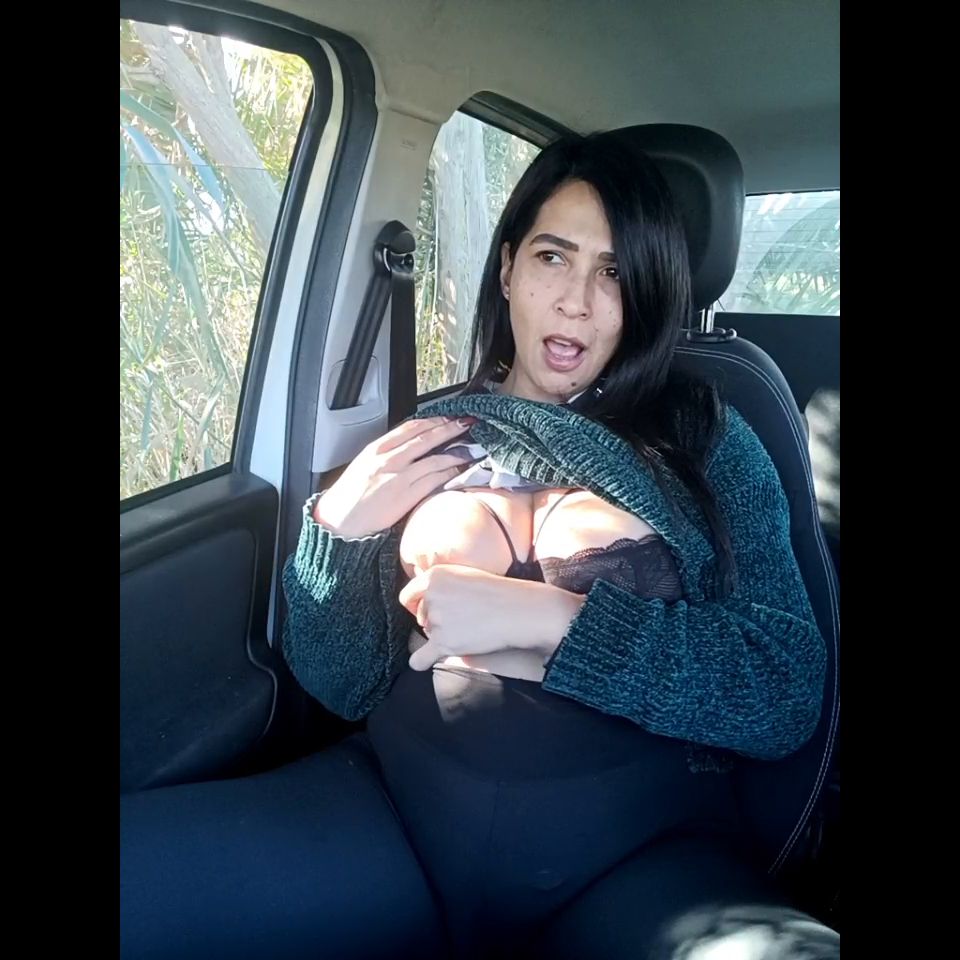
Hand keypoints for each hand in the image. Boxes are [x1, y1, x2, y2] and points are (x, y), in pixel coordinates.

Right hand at [313, 416, 475, 537]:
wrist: (338, 523)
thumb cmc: (349, 498)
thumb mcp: (363, 467)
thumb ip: (385, 456)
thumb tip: (409, 450)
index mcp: (376, 449)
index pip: (409, 427)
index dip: (432, 420)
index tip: (447, 416)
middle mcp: (388, 460)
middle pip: (425, 438)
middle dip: (449, 428)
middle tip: (467, 423)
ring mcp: (398, 477)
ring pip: (434, 459)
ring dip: (456, 452)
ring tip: (472, 447)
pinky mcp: (406, 496)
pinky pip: (434, 481)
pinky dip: (450, 474)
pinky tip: (460, 471)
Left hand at [399, 564, 584, 670]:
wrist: (519, 610)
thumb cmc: (497, 592)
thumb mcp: (464, 575)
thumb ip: (441, 584)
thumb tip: (424, 600)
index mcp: (433, 576)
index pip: (409, 595)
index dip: (417, 605)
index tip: (428, 611)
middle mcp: (430, 595)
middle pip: (420, 616)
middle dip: (435, 620)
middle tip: (463, 619)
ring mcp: (436, 619)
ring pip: (427, 634)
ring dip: (442, 636)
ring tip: (469, 629)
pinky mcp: (443, 642)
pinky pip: (419, 658)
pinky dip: (421, 661)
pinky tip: (425, 660)